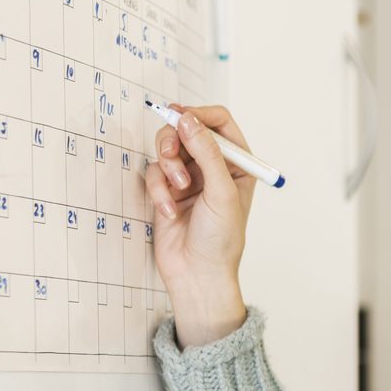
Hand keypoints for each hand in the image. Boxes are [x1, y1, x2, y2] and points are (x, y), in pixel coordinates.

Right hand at [144, 104, 255, 293]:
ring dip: (167, 165)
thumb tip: (188, 119)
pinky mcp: (166, 191)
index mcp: (236, 163)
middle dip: (175, 140)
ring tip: (176, 189)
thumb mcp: (221, 192)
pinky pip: (154, 173)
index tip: (181, 118)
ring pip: (167, 148)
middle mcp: (212, 166)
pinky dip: (158, 189)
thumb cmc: (221, 239)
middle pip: (187, 129)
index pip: (218, 122)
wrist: (198, 275)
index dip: (199, 115)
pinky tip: (168, 210)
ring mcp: (188, 178)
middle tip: (170, 153)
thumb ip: (206, 152)